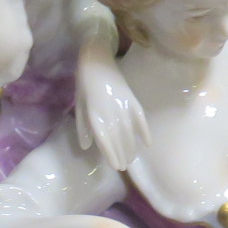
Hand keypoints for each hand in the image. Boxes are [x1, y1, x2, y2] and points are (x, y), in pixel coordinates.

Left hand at [74, 49, 149, 171]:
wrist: (96, 60)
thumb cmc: (84, 84)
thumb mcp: (79, 105)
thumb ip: (82, 126)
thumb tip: (86, 146)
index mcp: (94, 114)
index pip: (104, 140)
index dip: (111, 154)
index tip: (115, 166)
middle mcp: (110, 112)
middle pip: (118, 138)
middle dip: (121, 154)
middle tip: (124, 167)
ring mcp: (123, 105)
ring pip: (129, 131)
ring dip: (131, 146)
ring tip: (132, 158)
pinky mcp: (132, 99)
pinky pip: (140, 117)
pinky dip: (144, 130)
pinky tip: (148, 142)